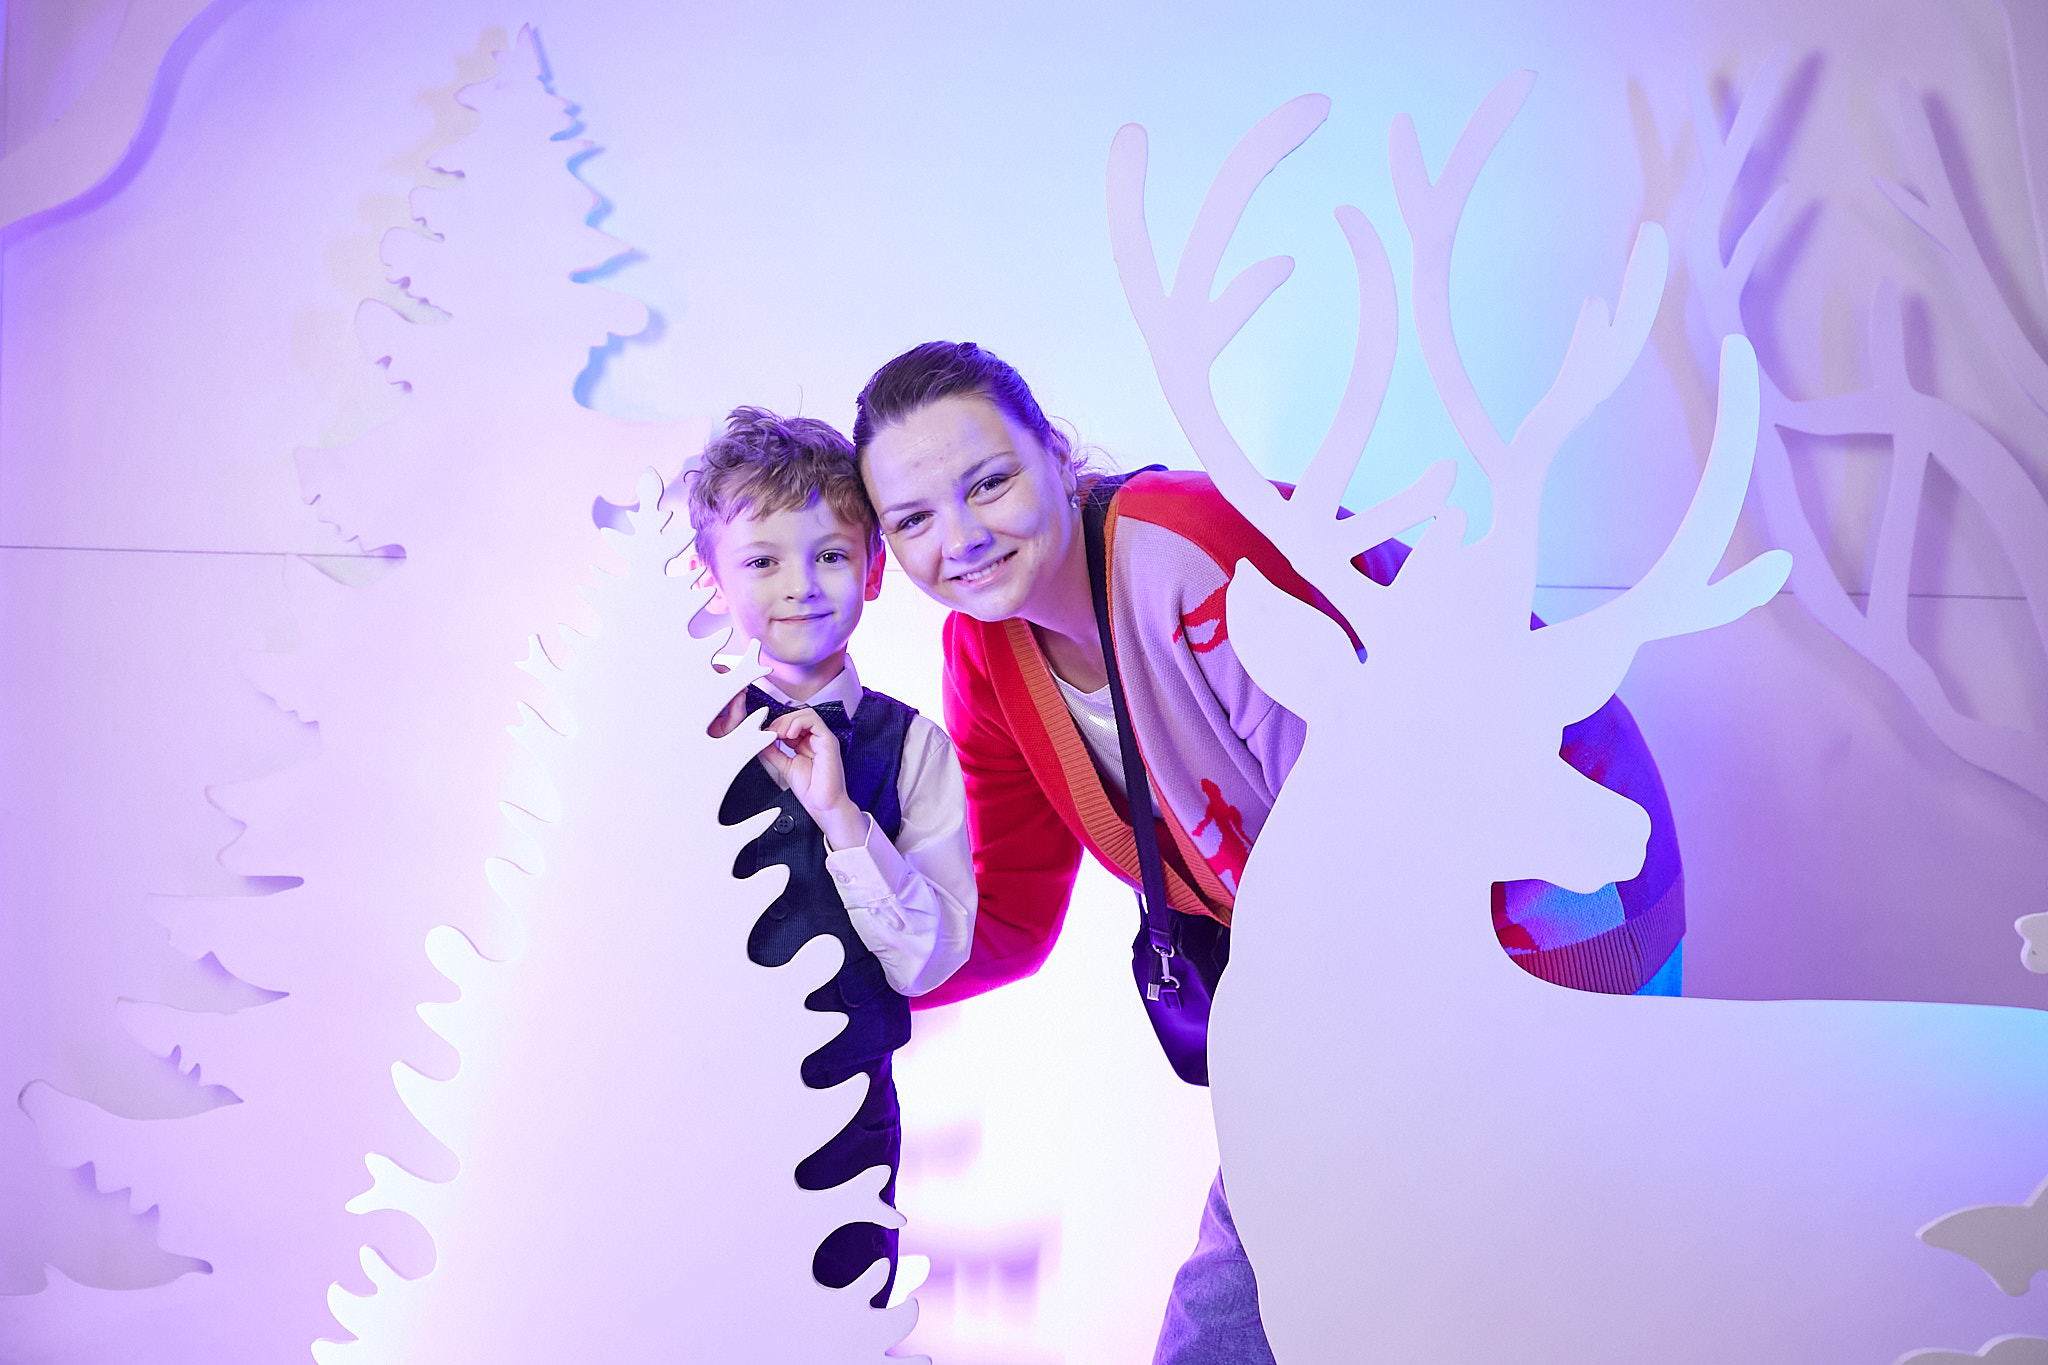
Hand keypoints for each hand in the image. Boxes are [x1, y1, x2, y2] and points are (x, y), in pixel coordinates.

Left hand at [760, 709, 866, 849]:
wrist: (823, 805)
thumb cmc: (811, 790)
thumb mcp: (784, 766)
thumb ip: (774, 752)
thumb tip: (762, 741)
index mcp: (806, 743)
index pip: (792, 722)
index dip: (777, 724)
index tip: (765, 733)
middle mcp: (816, 739)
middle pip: (798, 715)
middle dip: (781, 721)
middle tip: (770, 732)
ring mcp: (823, 739)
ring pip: (806, 714)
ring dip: (789, 720)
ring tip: (780, 733)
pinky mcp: (828, 741)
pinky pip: (814, 721)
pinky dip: (799, 723)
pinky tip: (789, 734)